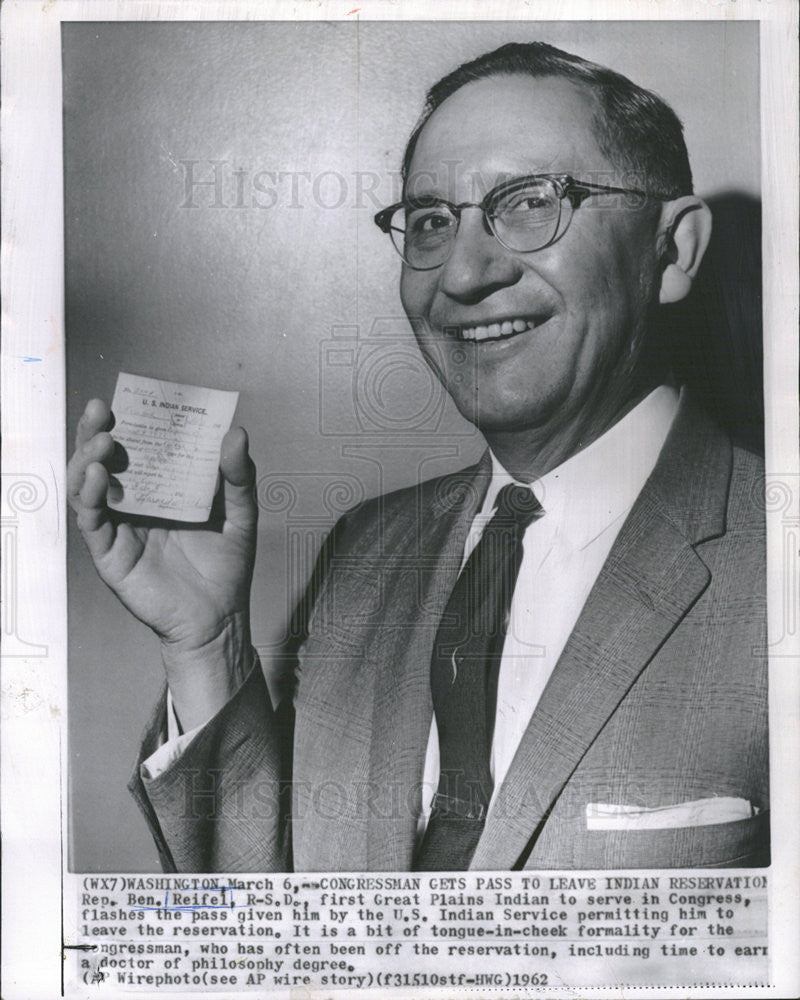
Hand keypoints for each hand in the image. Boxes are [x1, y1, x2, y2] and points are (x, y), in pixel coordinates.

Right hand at [67, 398, 258, 727]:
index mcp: (164, 487)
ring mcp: (119, 526)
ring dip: (88, 458)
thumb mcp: (241, 514)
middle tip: (101, 408)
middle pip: (106, 460)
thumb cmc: (227, 566)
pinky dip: (88, 495)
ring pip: (88, 485)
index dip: (131, 421)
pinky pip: (90, 520)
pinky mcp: (109, 552)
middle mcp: (136, 502)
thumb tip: (236, 432)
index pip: (141, 446)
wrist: (219, 617)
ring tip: (102, 439)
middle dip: (97, 431)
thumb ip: (239, 476)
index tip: (131, 396)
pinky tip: (96, 475)